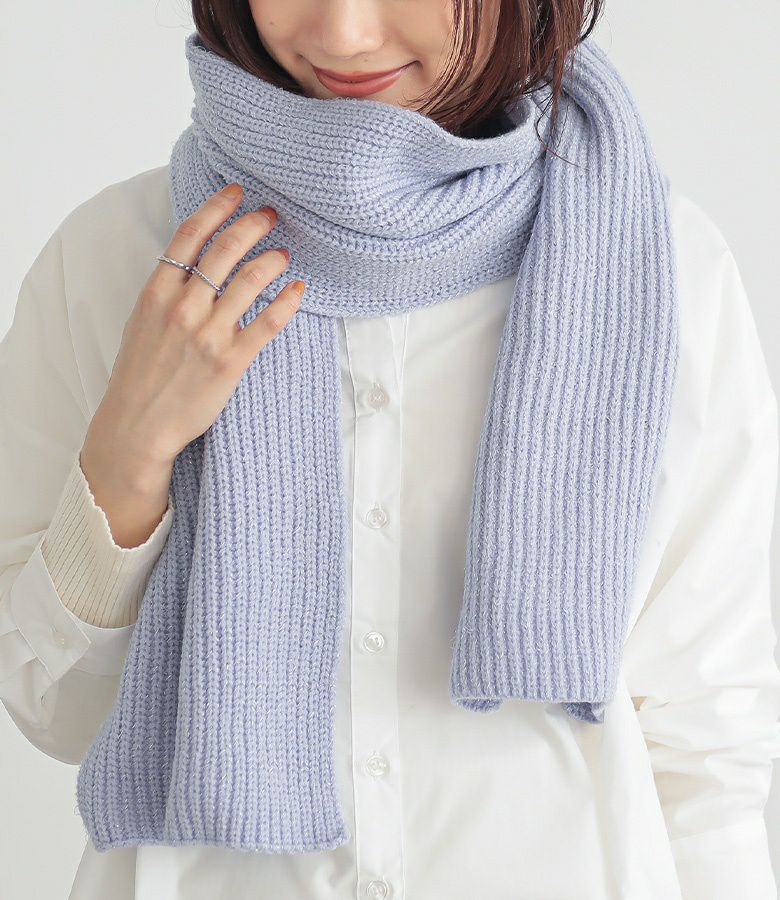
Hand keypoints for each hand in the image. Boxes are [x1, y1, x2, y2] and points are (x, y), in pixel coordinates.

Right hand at [79, 182, 301, 545]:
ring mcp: (209, 333)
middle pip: (224, 250)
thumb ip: (166, 291)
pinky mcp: (231, 361)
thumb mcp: (141, 323)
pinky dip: (287, 301)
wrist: (137, 426)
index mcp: (156, 293)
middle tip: (270, 215)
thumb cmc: (139, 376)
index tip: (236, 192)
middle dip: (252, 225)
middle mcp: (183, 307)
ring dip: (272, 259)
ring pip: (250, 280)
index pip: (189, 235)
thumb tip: (192, 262)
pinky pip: (268, 322)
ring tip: (284, 254)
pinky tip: (297, 289)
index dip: (216, 207)